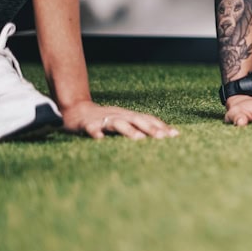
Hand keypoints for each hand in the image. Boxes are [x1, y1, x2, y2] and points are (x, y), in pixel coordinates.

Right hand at [62, 100, 179, 139]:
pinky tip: (100, 139)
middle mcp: (119, 116)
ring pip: (118, 123)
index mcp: (129, 116)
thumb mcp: (125, 121)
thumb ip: (141, 127)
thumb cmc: (106, 120)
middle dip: (150, 128)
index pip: (148, 119)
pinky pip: (92, 128)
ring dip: (129, 130)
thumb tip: (166, 135)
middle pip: (137, 120)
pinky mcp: (87, 125)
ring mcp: (103, 119)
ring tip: (139, 139)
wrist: (76, 111)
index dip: (161, 126)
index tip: (175, 135)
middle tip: (162, 137)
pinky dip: (96, 133)